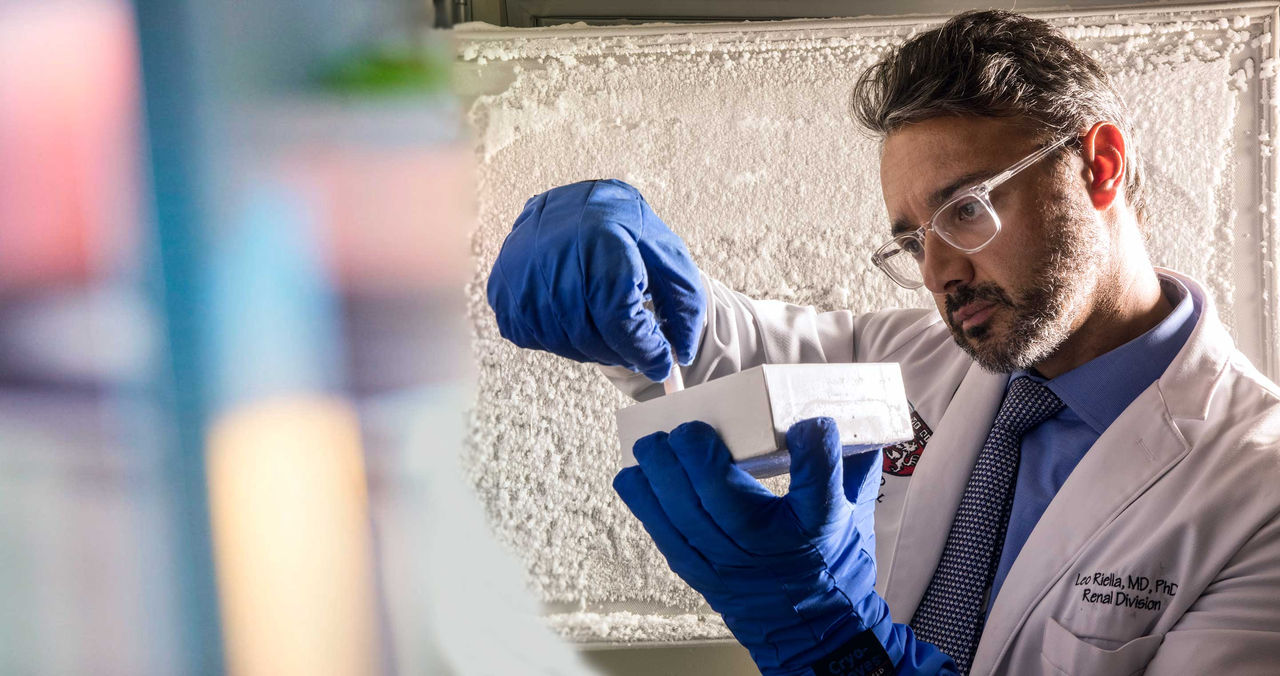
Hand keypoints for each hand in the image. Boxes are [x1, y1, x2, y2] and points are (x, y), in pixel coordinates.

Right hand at [486, 179, 704, 381]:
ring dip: (591, 350)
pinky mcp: (502, 285)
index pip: (618, 317)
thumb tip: (679, 355)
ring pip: (559, 341)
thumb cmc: (626, 231)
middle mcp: (554, 252)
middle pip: (587, 335)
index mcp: (601, 239)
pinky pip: (530, 336)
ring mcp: (521, 270)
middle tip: (637, 352)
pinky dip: (559, 340)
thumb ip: (683, 305)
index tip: (661, 363)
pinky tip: (578, 320)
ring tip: (610, 334)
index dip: (642, 349)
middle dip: (620, 353)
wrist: (577, 205)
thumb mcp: (667, 256)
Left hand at [613, 418, 956, 675]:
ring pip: (682, 513)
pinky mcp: (702, 574)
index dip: (813, 445)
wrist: (817, 635)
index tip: (810, 424)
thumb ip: (845, 464)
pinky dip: (644, 501)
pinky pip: (663, 534)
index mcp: (816, 528)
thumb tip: (828, 416)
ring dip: (660, 472)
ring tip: (654, 444)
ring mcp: (729, 564)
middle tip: (688, 427)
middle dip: (694, 452)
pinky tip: (636, 475)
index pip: (818, 480)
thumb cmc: (832, 567)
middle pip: (722, 494)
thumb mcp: (852, 513)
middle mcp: (769, 548)